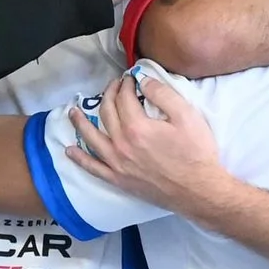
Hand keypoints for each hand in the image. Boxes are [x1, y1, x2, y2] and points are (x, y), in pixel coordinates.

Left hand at [65, 69, 235, 215]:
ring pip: (92, 138)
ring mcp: (117, 163)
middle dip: (108, 95)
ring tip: (73, 112)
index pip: (124, 98)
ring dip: (81, 122)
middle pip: (107, 113)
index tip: (130, 78)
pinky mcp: (119, 179)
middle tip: (113, 87)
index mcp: (137, 127)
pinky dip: (80, 158)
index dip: (126, 84)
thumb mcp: (187, 116)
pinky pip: (93, 168)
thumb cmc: (196, 153)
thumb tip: (143, 81)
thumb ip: (163, 94)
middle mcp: (121, 144)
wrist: (199, 190)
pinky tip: (70, 151)